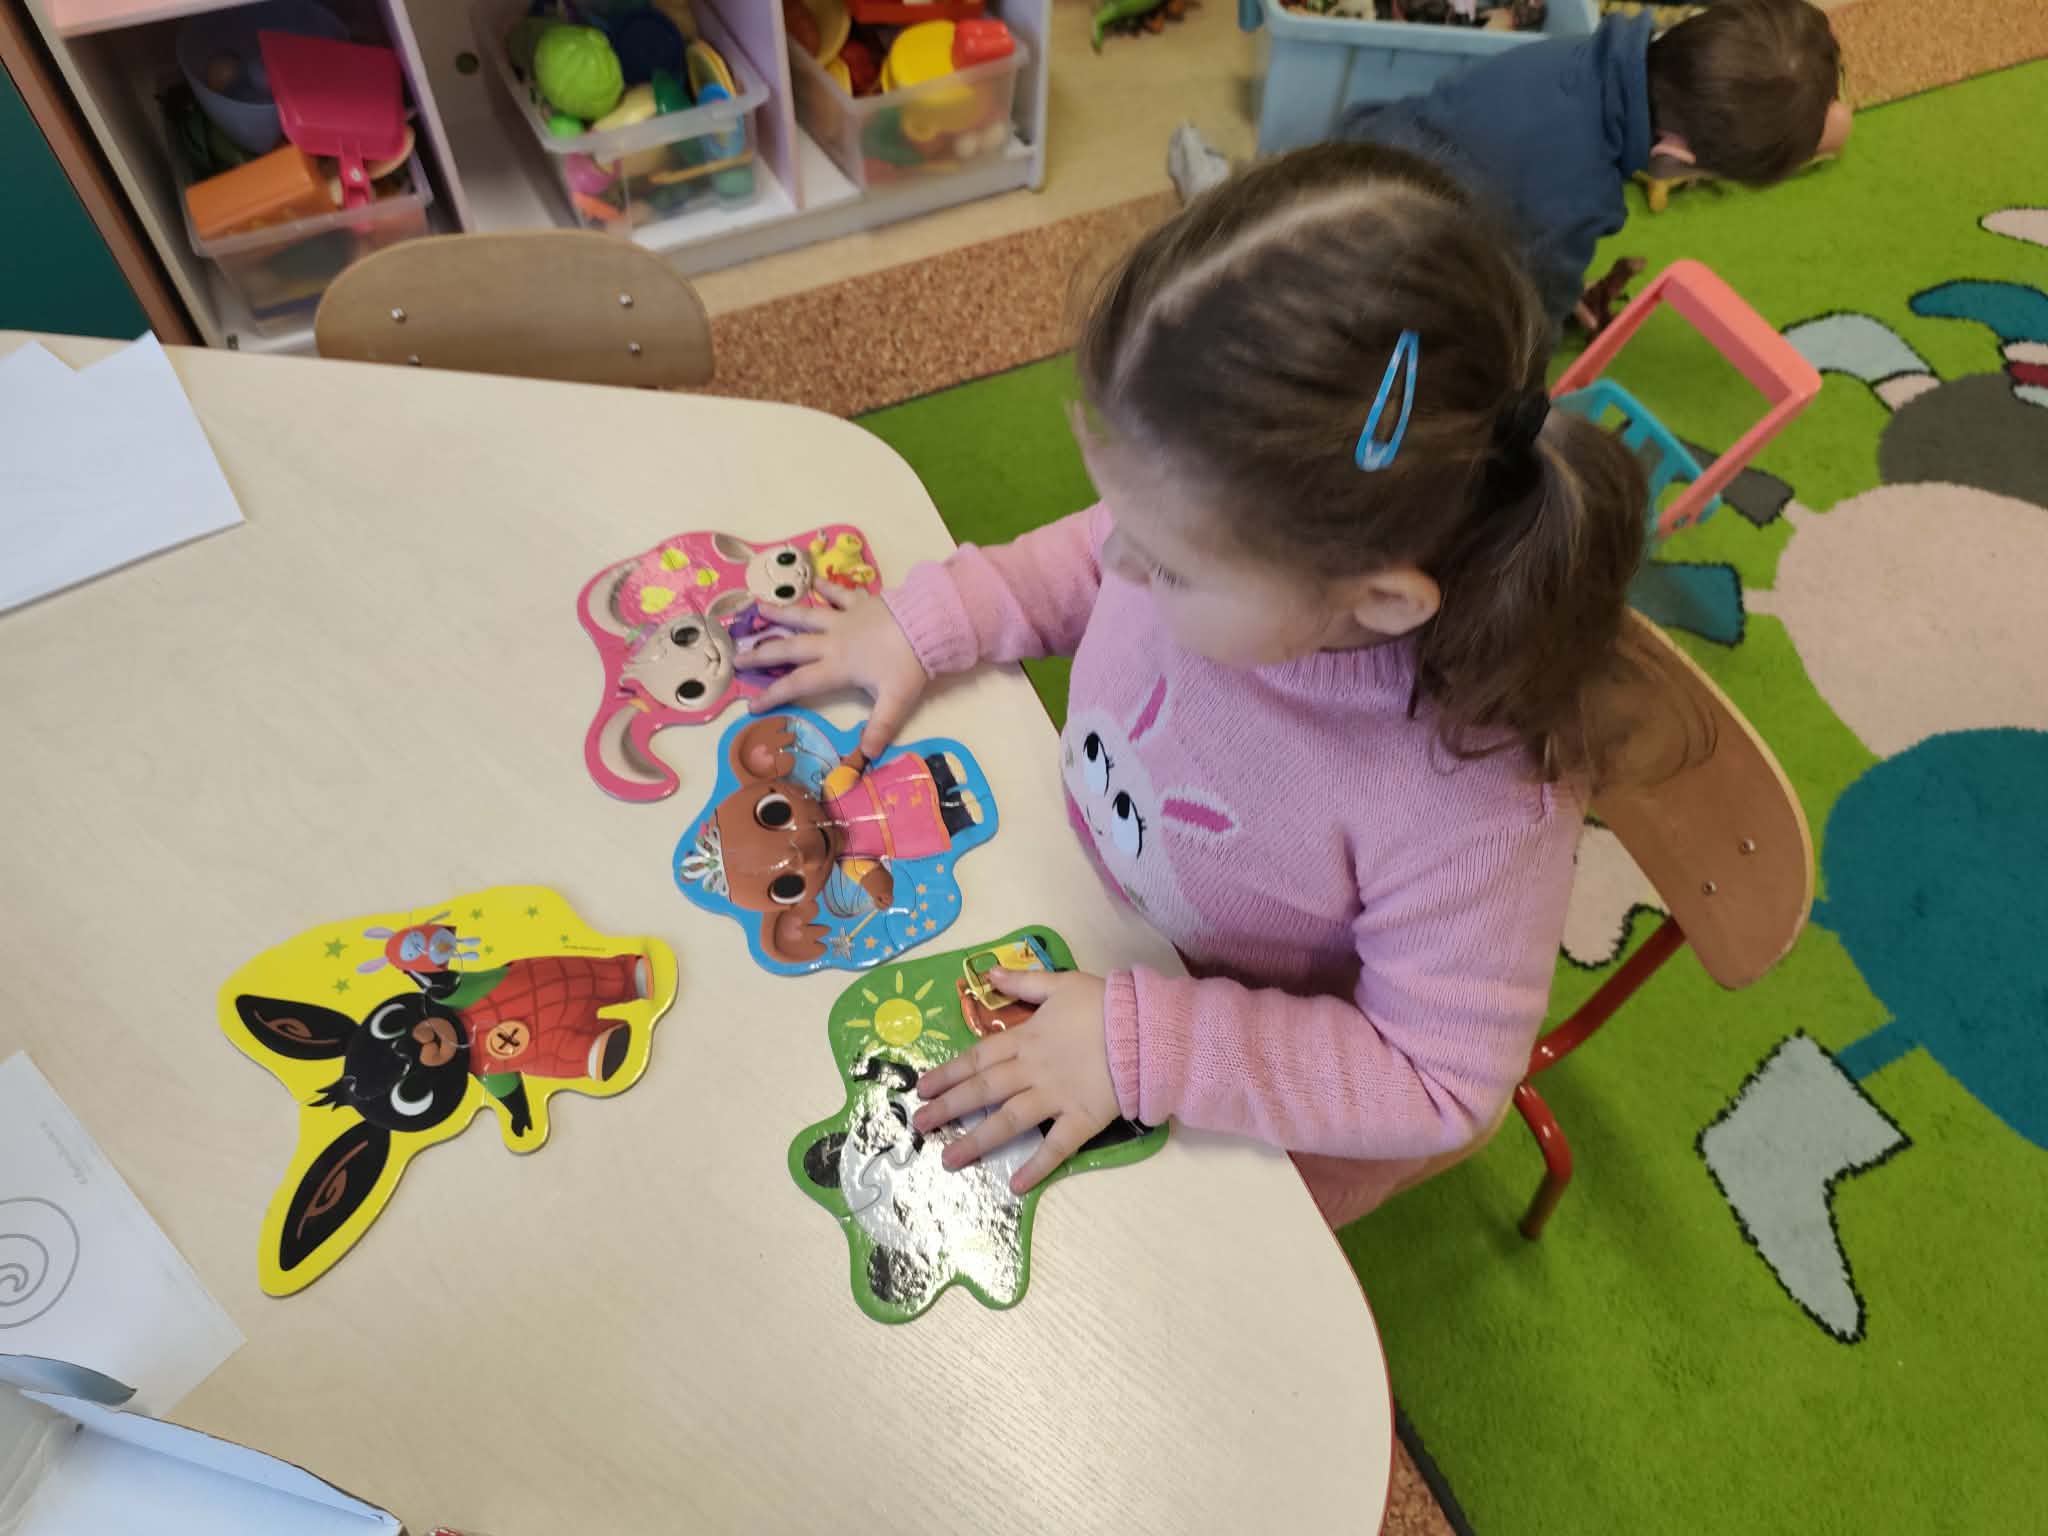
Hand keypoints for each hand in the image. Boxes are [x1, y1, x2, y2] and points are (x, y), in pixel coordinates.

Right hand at [744, 584, 926, 756]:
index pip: (798, 684)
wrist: (928, 622)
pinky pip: (839, 594)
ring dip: (782, 613)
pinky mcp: (860, 603)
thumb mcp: (896, 701)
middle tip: (737, 656)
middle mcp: (833, 641)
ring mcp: (844, 619)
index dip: (773, 695)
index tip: (752, 705)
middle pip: (790, 647)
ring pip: (806, 615)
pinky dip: (826, 589)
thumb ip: (879, 728)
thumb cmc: (910, 663)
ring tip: (757, 607)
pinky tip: (815, 582)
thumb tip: (867, 756)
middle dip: (762, 653)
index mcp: (837, 666)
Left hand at [912, 969, 1117, 1194]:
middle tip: (919, 1124)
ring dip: (977, 1141)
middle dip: (948, 1108)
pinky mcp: (1082, 1119)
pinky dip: (1037, 1166)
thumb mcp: (1060, 983)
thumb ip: (1023, 981)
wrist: (1147, 1028)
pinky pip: (1056, 1146)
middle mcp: (1033, 1070)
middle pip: (983, 1090)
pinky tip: (1016, 1186)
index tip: (922, 1088)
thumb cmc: (1105, 1004)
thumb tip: (989, 974)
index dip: (948, 1072)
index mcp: (1027, 1038)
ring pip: (1008, 1121)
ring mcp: (1056, 1097)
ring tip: (949, 1161)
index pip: (978, 1057)